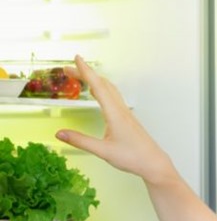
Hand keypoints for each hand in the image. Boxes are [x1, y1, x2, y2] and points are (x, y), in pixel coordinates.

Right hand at [55, 55, 174, 183]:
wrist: (153, 162)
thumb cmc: (132, 157)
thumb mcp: (103, 151)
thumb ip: (81, 141)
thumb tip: (59, 134)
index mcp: (115, 114)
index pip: (98, 87)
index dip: (86, 72)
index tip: (77, 58)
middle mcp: (121, 110)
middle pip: (102, 85)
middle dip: (85, 73)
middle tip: (68, 68)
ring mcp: (125, 113)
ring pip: (109, 89)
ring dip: (94, 80)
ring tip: (79, 76)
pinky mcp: (127, 118)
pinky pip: (113, 97)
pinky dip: (102, 89)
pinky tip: (98, 93)